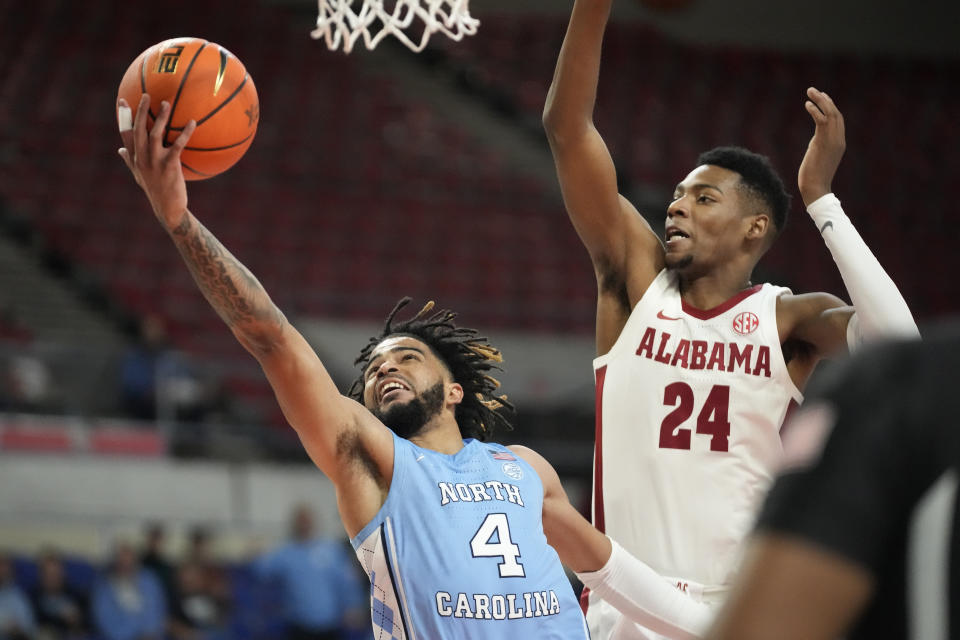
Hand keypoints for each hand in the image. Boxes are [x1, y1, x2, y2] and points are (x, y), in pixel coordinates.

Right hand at [117, 94, 196, 228]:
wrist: (168, 209)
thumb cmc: (155, 190)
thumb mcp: (139, 175)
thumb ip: (130, 160)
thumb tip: (120, 149)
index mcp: (135, 158)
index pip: (126, 133)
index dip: (123, 117)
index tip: (122, 100)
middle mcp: (142, 158)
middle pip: (138, 130)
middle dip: (140, 111)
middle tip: (146, 95)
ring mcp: (154, 163)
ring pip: (154, 135)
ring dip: (160, 118)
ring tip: (167, 104)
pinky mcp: (169, 167)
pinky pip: (178, 146)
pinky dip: (185, 133)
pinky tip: (192, 123)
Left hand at [797, 87, 845, 206]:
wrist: (815, 188)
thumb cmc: (814, 177)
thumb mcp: (819, 157)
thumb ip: (820, 146)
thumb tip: (815, 142)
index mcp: (839, 143)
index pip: (838, 120)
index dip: (830, 107)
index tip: (821, 98)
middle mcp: (838, 140)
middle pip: (836, 113)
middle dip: (825, 100)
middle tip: (813, 90)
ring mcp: (832, 141)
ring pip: (830, 114)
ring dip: (820, 101)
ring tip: (810, 91)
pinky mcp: (822, 142)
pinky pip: (821, 121)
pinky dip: (815, 111)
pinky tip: (807, 104)